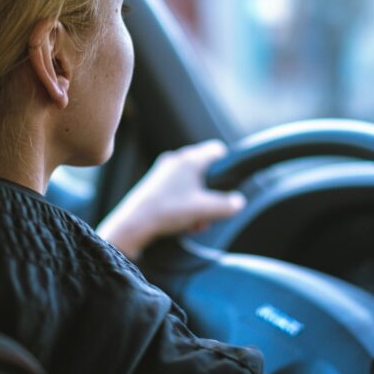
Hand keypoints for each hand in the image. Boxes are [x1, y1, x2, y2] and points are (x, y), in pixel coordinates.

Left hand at [97, 140, 245, 259]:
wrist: (134, 223)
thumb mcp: (205, 210)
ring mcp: (163, 172)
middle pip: (205, 171)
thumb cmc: (169, 211)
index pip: (217, 150)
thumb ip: (227, 205)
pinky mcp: (154, 184)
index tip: (229, 183)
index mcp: (190, 159)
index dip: (227, 165)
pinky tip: (183, 224)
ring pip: (191, 184)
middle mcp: (176, 160)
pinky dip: (185, 205)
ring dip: (198, 204)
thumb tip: (238, 202)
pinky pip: (178, 190)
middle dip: (211, 194)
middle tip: (210, 213)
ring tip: (196, 224)